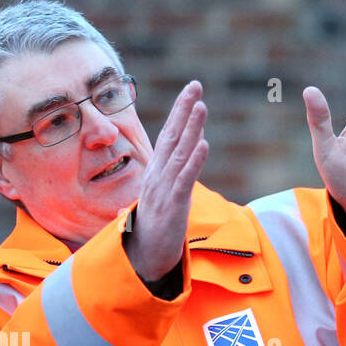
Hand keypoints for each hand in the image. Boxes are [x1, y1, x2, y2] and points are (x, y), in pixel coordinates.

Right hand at [128, 81, 209, 280]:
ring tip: (201, 106)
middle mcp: (158, 177)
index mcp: (155, 174)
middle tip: (195, 85)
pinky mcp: (172, 206)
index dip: (179, 113)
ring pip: (179, 154)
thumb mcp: (158, 202)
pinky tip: (203, 144)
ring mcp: (164, 191)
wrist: (143, 260)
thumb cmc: (151, 232)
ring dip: (191, 129)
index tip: (191, 92)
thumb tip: (178, 159)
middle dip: (183, 110)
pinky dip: (194, 161)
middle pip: (172, 137)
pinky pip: (184, 180)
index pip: (168, 137)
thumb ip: (166, 182)